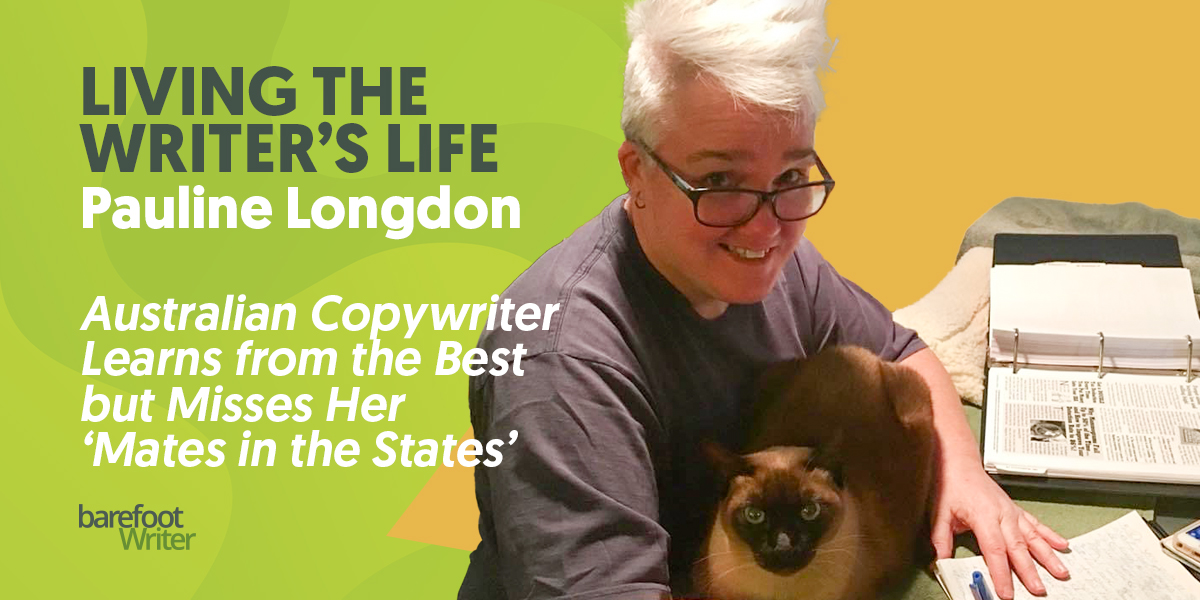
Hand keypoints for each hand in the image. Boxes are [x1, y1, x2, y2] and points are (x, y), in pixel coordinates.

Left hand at [930, 460, 1070, 598]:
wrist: (959, 463)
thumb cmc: (950, 485)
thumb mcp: (940, 513)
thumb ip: (941, 539)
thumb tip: (941, 561)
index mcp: (983, 516)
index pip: (994, 550)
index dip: (1001, 573)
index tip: (1006, 592)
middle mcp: (1001, 514)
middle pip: (1018, 547)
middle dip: (1029, 571)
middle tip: (1038, 590)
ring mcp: (1011, 511)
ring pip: (1033, 537)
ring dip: (1048, 556)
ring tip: (1061, 572)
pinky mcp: (1015, 509)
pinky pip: (1035, 524)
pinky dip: (1050, 535)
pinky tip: (1062, 545)